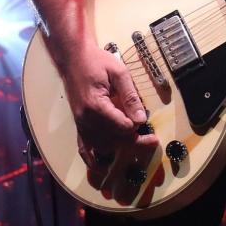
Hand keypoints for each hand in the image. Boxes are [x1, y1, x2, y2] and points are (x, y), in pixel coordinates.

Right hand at [61, 44, 157, 169]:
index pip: (122, 127)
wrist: (73, 58)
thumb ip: (130, 96)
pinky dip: (91, 159)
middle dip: (135, 141)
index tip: (145, 119)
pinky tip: (100, 168)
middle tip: (152, 141)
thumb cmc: (97, 61)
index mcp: (96, 106)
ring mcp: (80, 124)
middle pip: (114, 139)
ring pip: (102, 146)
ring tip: (135, 142)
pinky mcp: (78, 124)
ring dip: (119, 147)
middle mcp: (86, 119)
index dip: (136, 125)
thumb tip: (141, 119)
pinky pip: (83, 147)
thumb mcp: (119, 73)